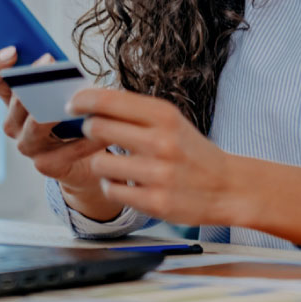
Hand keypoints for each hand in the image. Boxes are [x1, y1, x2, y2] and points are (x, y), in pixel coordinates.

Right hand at [0, 47, 112, 210]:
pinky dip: (84, 141)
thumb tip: (60, 61)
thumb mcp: (63, 92)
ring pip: (35, 125)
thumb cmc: (72, 119)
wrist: (85, 161)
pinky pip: (66, 151)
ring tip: (72, 100)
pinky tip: (100, 132)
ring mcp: (28, 146)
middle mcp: (14, 123)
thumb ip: (56, 77)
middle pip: (15, 101)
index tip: (13, 50)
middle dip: (32, 80)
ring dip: (53, 111)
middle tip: (49, 61)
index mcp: (13, 101)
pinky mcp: (46, 166)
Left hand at [68, 87, 245, 226]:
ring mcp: (158, 174)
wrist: (228, 187)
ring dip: (101, 163)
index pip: (108, 99)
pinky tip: (127, 184)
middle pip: (96, 128)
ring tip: (117, 164)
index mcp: (164, 115)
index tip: (72, 105)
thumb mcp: (170, 120)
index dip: (82, 100)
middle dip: (89, 131)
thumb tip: (90, 100)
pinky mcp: (155, 202)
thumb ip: (134, 110)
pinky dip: (113, 187)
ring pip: (99, 163)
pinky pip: (110, 191)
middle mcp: (161, 142)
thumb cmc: (191, 151)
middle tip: (94, 134)